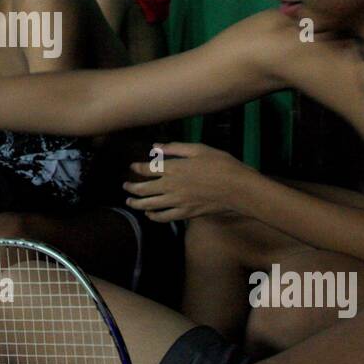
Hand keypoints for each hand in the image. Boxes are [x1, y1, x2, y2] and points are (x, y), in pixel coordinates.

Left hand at [124, 142, 254, 221]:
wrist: (238, 188)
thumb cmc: (221, 165)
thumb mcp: (199, 149)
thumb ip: (175, 148)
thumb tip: (155, 146)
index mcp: (173, 168)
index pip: (147, 169)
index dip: (137, 168)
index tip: (132, 166)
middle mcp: (171, 186)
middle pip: (144, 188)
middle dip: (131, 187)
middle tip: (125, 186)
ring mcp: (177, 202)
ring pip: (150, 205)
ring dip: (137, 203)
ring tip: (130, 202)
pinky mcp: (186, 213)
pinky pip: (164, 217)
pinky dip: (154, 216)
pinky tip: (150, 214)